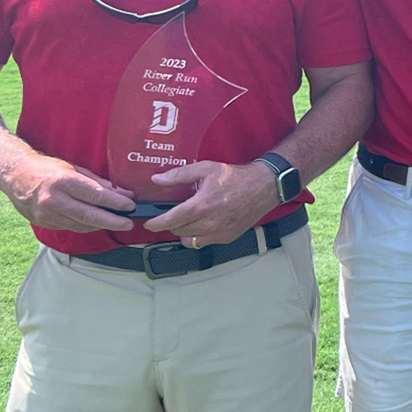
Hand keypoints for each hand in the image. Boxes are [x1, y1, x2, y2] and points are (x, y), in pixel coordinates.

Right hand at [0, 152, 136, 231]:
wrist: (14, 175)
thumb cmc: (47, 168)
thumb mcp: (74, 169)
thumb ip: (99, 183)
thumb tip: (124, 194)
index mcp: (63, 181)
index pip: (95, 195)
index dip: (115, 203)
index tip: (131, 206)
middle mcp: (54, 199)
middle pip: (89, 215)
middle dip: (113, 221)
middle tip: (129, 224)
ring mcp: (47, 214)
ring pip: (81, 225)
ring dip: (101, 225)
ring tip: (118, 223)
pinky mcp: (43, 223)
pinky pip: (71, 227)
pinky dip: (86, 226)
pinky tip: (97, 223)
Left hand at [143, 161, 278, 246]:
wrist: (263, 187)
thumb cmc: (235, 177)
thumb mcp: (206, 169)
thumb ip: (179, 175)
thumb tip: (157, 179)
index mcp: (200, 206)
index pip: (170, 221)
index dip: (155, 223)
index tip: (149, 223)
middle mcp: (208, 223)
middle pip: (177, 231)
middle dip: (171, 223)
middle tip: (171, 214)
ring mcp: (218, 233)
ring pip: (189, 240)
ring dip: (183, 231)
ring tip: (187, 220)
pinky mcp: (226, 238)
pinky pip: (203, 242)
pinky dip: (198, 236)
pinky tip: (202, 224)